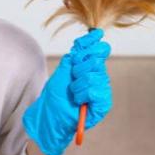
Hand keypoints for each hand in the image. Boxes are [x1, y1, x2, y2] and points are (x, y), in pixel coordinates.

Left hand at [22, 28, 112, 154]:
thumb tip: (86, 41)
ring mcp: (103, 90)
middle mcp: (100, 76)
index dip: (92, 43)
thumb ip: (75, 56)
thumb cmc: (56, 94)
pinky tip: (79, 100)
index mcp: (92, 67)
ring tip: (73, 93)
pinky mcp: (103, 104)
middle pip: (96, 61)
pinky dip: (83, 95)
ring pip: (93, 77)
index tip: (83, 41)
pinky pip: (96, 91)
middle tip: (72, 79)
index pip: (100, 49)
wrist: (50, 114)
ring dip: (77, 85)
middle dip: (79, 69)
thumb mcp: (63, 70)